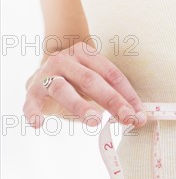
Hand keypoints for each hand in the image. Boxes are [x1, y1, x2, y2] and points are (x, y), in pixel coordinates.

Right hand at [23, 41, 146, 127]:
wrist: (45, 73)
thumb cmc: (79, 81)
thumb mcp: (98, 83)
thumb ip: (117, 98)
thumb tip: (139, 118)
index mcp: (85, 53)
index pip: (112, 74)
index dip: (128, 95)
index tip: (140, 115)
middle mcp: (64, 60)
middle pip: (91, 80)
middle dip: (112, 101)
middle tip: (127, 118)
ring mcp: (46, 75)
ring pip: (63, 89)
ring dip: (80, 106)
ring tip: (95, 121)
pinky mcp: (31, 92)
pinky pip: (31, 104)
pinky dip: (33, 113)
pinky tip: (39, 124)